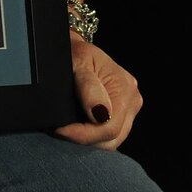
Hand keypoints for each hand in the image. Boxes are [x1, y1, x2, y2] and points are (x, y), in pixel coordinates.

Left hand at [54, 36, 138, 150]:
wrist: (78, 49)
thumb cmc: (76, 53)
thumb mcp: (79, 63)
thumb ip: (89, 88)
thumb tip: (101, 114)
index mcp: (125, 87)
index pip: (109, 128)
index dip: (82, 134)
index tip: (59, 129)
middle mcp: (132, 99)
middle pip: (112, 138)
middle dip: (84, 139)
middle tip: (60, 129)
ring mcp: (130, 108)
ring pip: (111, 141)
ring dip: (88, 140)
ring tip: (68, 128)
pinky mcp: (123, 115)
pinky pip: (109, 136)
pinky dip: (93, 136)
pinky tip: (78, 128)